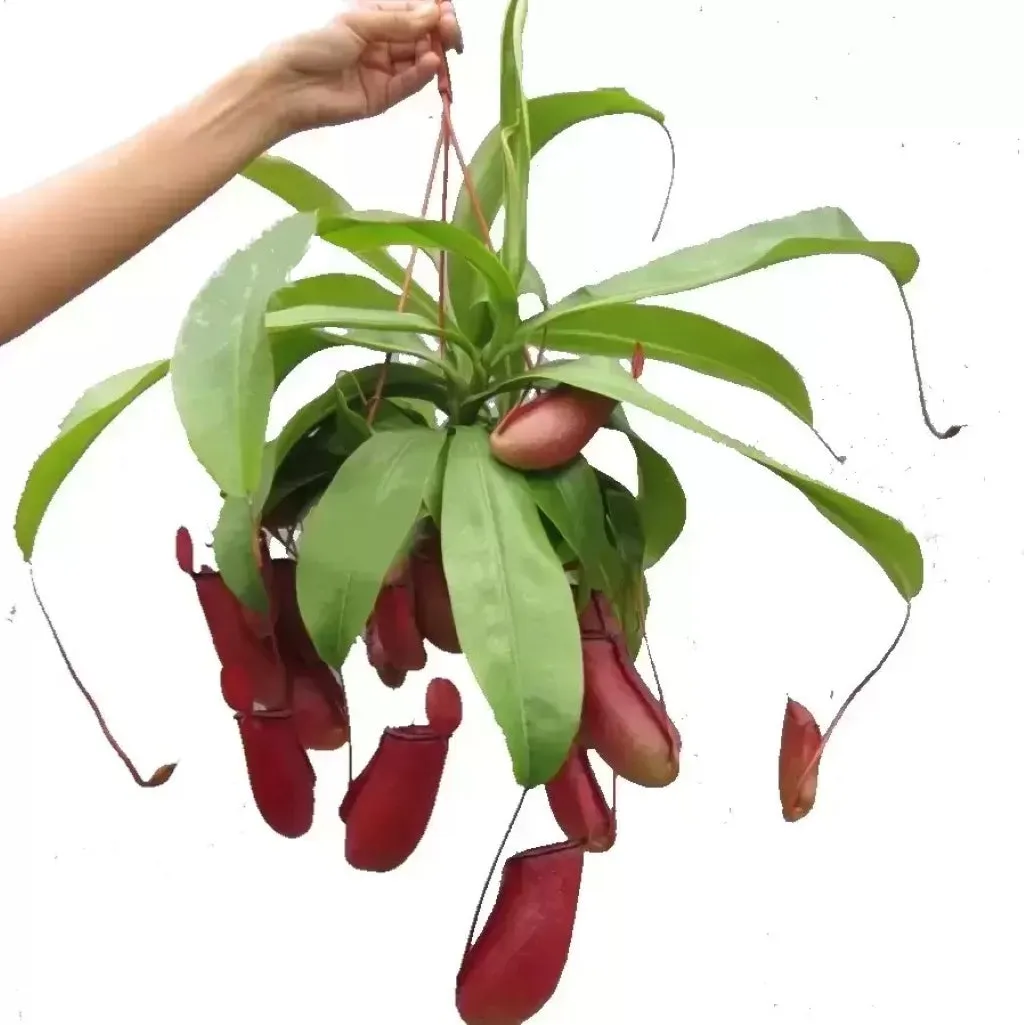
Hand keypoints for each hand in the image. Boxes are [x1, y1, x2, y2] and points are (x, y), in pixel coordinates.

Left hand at [263, 1, 462, 135]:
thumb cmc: (317, 46)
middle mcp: (384, 44)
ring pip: (418, 60)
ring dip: (432, 53)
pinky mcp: (384, 97)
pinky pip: (408, 83)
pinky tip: (430, 63)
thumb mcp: (358, 23)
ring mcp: (385, 72)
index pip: (413, 12)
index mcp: (375, 19)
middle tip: (451, 32)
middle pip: (421, 36)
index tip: (447, 12)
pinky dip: (421, 74)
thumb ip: (397, 21)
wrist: (292, 86)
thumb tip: (435, 12)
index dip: (433, 11)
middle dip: (439, 32)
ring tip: (441, 48)